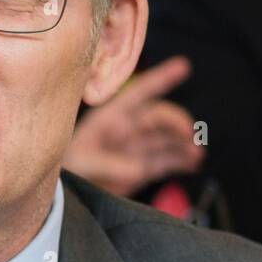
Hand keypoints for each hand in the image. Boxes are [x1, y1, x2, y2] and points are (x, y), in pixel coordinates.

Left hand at [63, 55, 202, 197]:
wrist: (65, 194)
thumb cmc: (69, 170)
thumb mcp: (82, 164)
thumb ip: (108, 165)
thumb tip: (136, 169)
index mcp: (110, 119)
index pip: (138, 93)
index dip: (160, 78)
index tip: (183, 66)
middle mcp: (126, 130)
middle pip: (158, 118)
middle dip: (176, 122)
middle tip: (189, 134)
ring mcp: (134, 149)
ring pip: (166, 140)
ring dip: (183, 144)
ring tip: (197, 153)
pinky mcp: (140, 170)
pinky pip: (165, 161)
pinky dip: (180, 161)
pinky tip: (192, 163)